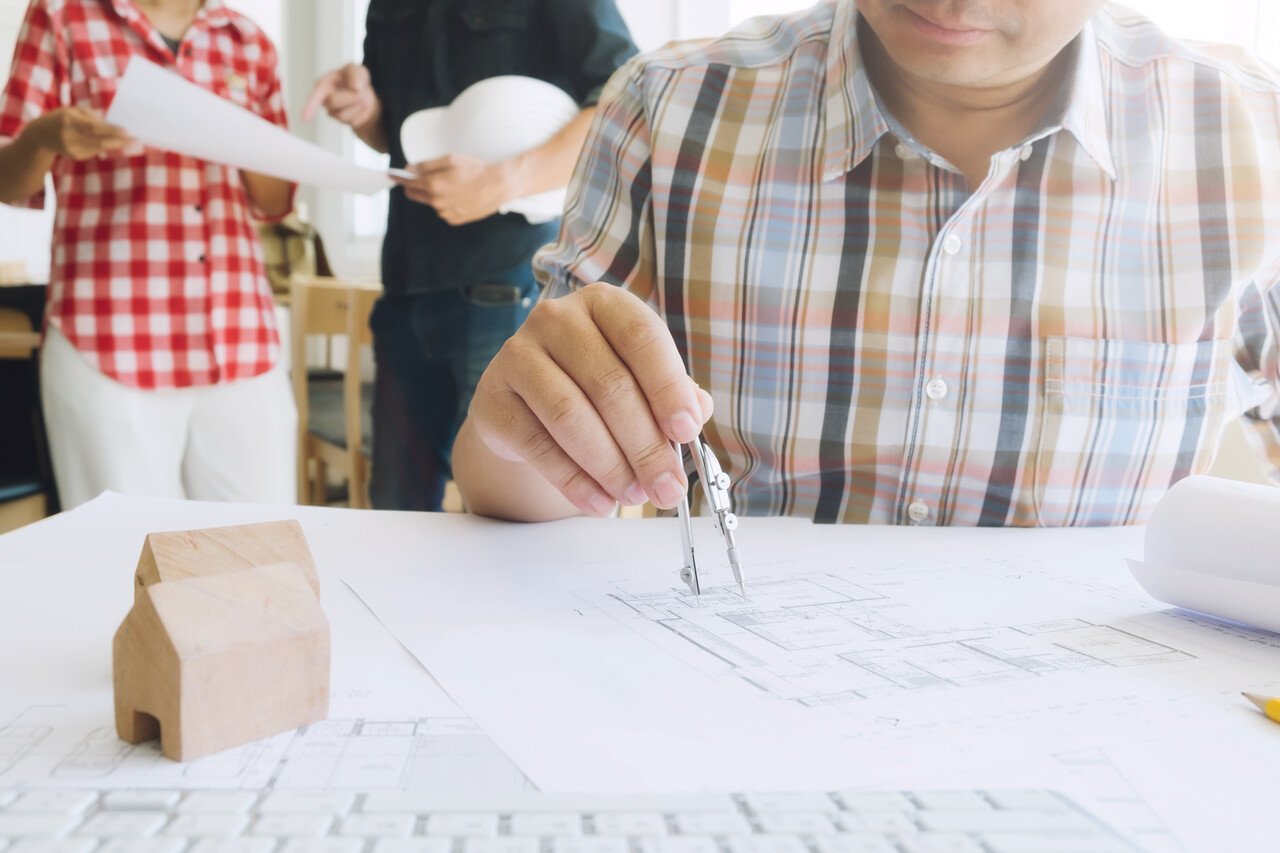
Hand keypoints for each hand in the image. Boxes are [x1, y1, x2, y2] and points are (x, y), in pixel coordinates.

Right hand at [26, 107, 133, 160]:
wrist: (40, 134)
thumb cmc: (62, 117)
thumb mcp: (73, 111)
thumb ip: (91, 117)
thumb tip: (112, 125)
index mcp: (70, 120)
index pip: (95, 127)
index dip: (112, 131)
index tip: (127, 132)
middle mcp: (70, 136)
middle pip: (99, 140)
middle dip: (119, 141)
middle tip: (136, 140)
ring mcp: (72, 148)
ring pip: (100, 148)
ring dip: (117, 146)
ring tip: (133, 143)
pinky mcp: (75, 156)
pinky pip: (95, 151)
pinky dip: (106, 148)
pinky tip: (115, 145)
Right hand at [302, 63, 378, 127]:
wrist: (365, 93)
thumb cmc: (354, 79)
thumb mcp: (356, 69)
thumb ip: (355, 73)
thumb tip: (355, 86)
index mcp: (323, 84)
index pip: (314, 96)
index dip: (309, 107)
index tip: (304, 118)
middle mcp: (325, 99)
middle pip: (333, 101)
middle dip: (350, 95)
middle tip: (360, 90)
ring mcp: (333, 112)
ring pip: (344, 115)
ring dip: (358, 105)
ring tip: (359, 97)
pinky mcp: (344, 122)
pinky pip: (354, 121)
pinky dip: (362, 112)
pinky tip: (360, 106)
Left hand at [392, 154, 510, 224]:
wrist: (498, 186)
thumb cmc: (475, 169)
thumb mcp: (450, 159)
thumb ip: (426, 165)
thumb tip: (408, 169)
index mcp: (434, 185)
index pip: (407, 182)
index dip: (398, 177)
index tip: (391, 175)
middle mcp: (437, 202)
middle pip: (415, 194)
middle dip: (414, 186)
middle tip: (419, 177)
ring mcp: (446, 212)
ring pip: (431, 202)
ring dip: (433, 194)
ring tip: (451, 185)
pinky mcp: (454, 219)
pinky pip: (443, 210)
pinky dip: (446, 203)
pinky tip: (459, 195)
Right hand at [468, 283, 714, 516]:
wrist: (528, 407)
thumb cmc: (595, 389)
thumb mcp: (640, 381)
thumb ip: (673, 393)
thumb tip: (698, 412)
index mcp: (603, 305)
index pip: (641, 337)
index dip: (668, 387)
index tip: (687, 431)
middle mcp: (556, 319)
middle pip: (609, 384)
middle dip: (645, 445)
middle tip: (667, 486)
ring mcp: (517, 356)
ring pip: (571, 416)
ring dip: (610, 465)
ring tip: (634, 496)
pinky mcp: (493, 399)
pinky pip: (537, 445)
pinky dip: (574, 480)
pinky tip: (599, 501)